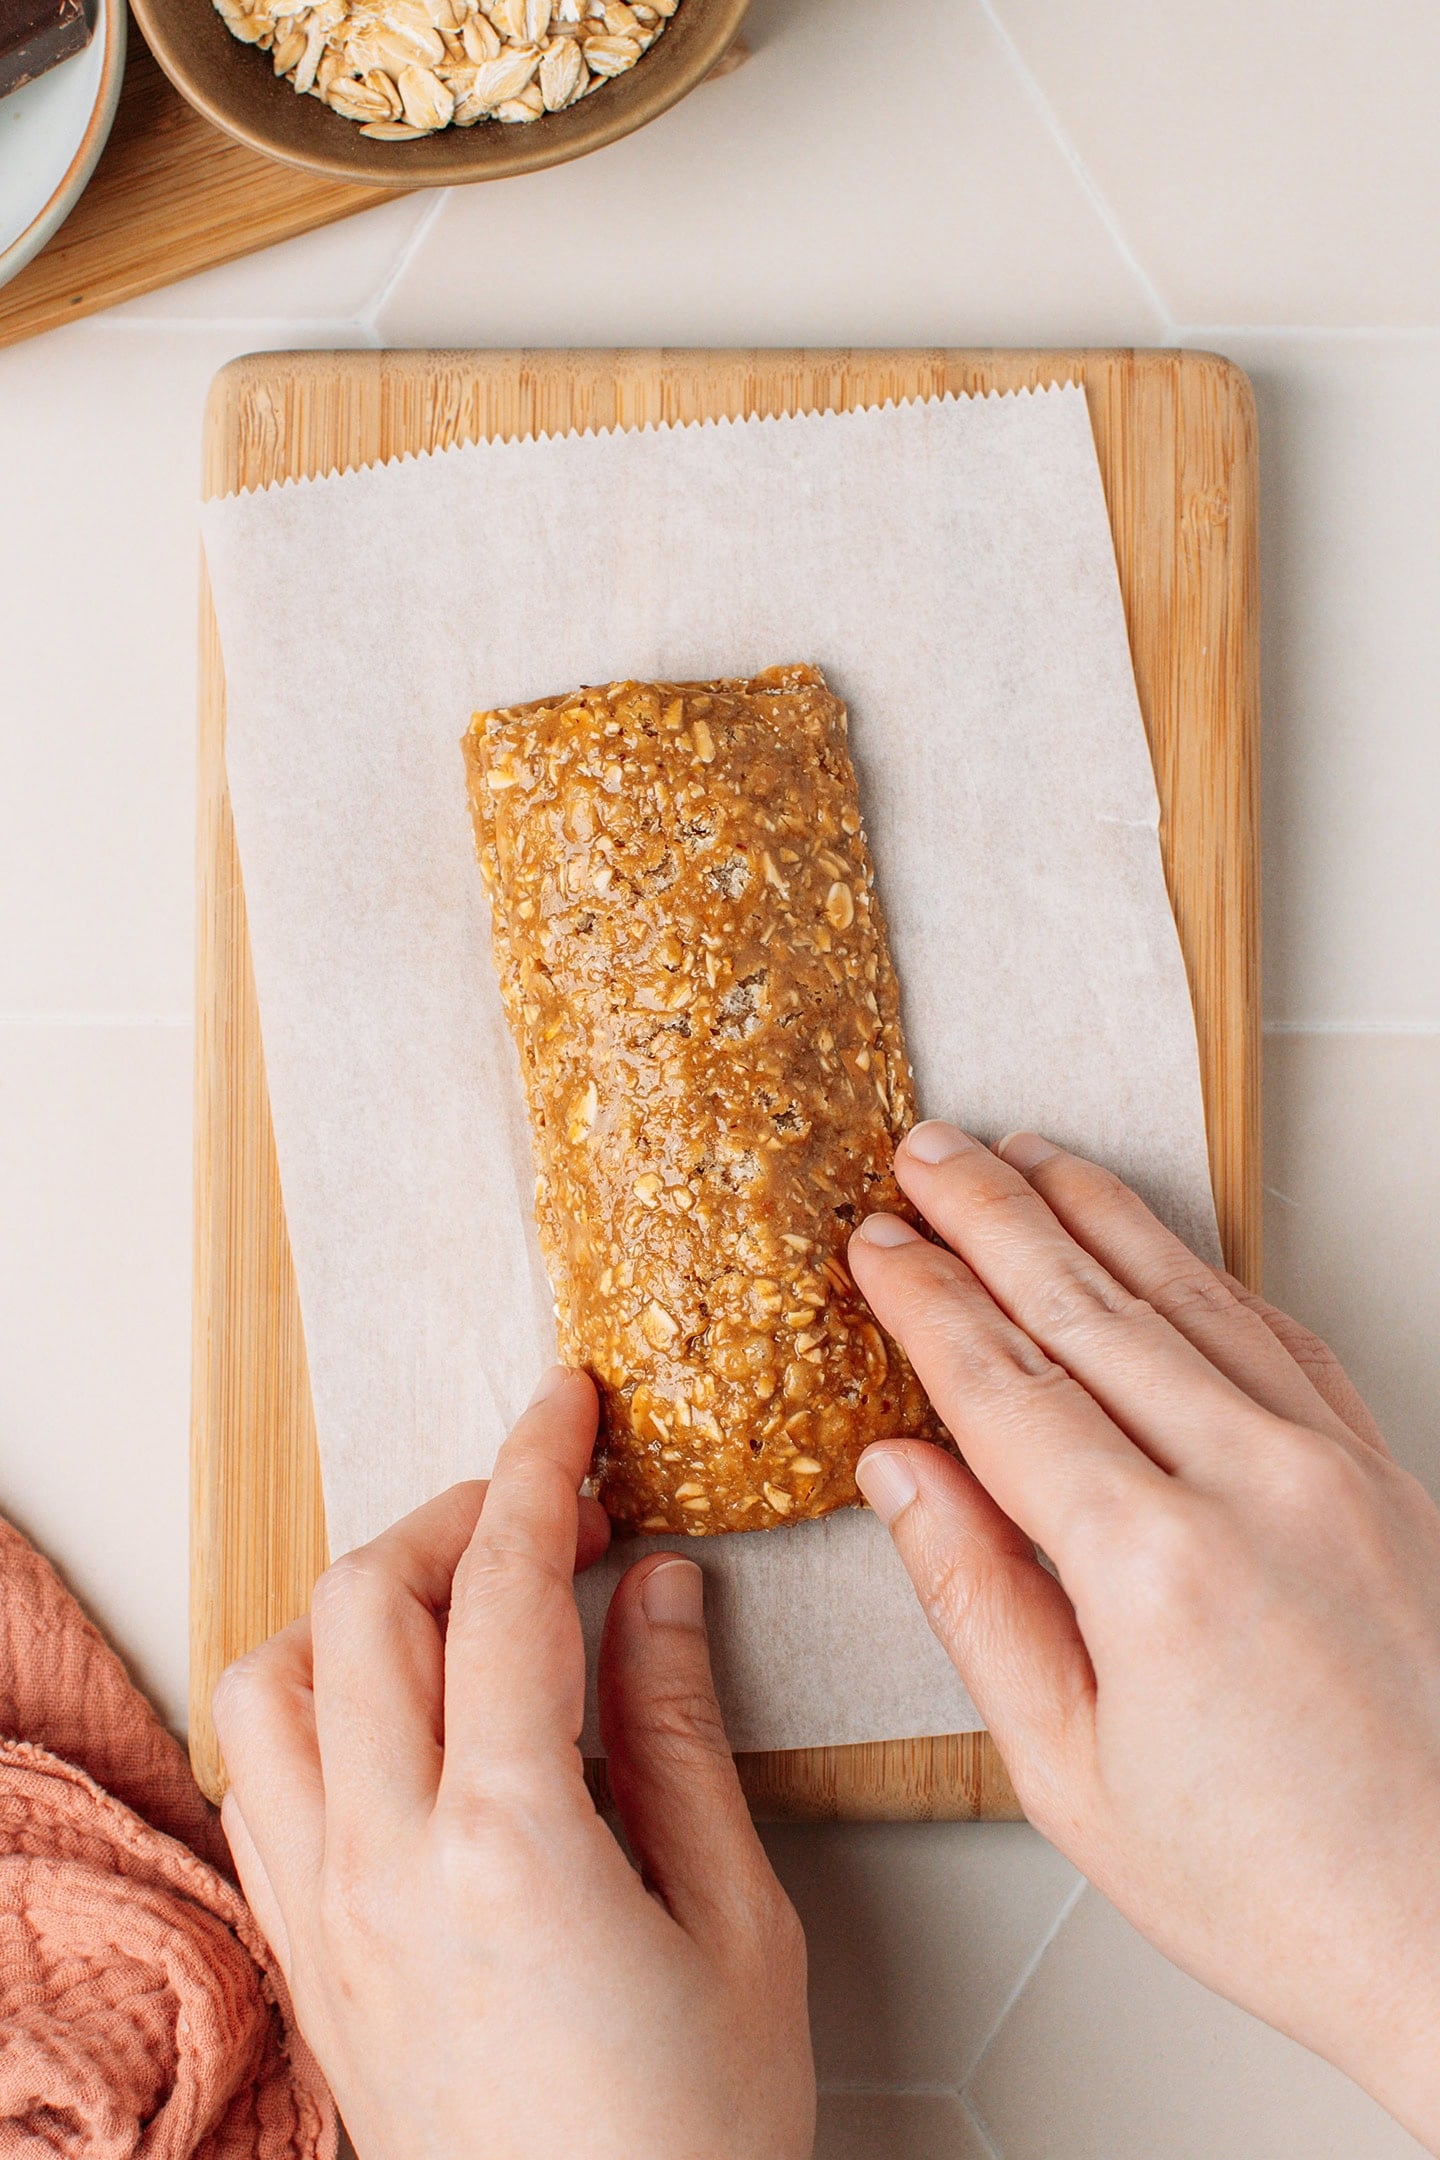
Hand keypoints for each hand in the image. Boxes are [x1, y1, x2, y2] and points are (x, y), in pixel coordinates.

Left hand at [212, 1368, 813, 2159]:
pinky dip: (309, 1696)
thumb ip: (679, 1732)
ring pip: (271, 1680)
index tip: (565, 1406)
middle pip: (366, 1603)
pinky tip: (390, 1709)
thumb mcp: (738, 1923)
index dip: (537, 1470)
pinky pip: (254, 1780)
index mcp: (510, 1845)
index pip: (504, 1591)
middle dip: (452, 1515)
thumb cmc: (693, 2142)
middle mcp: (384, 1865)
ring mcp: (325, 1915)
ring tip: (455, 1602)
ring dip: (357, 1601)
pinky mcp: (307, 1959)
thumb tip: (656, 1587)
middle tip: (545, 1508)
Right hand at [848, 1124, 1439, 2152]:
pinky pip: (1278, 1331)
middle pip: (1086, 1304)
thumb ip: (976, 1600)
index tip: (874, 1240)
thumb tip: (898, 1469)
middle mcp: (1250, 1482)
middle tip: (924, 1151)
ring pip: (1185, 1292)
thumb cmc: (1277, 1885)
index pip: (1002, 1382)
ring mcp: (1331, 1464)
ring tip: (1023, 1154)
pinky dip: (1204, 1269)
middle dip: (989, 1212)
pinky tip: (1162, 1242)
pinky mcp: (1384, 1471)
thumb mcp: (1072, 1775)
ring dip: (1092, 1211)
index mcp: (1153, 1564)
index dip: (924, 1297)